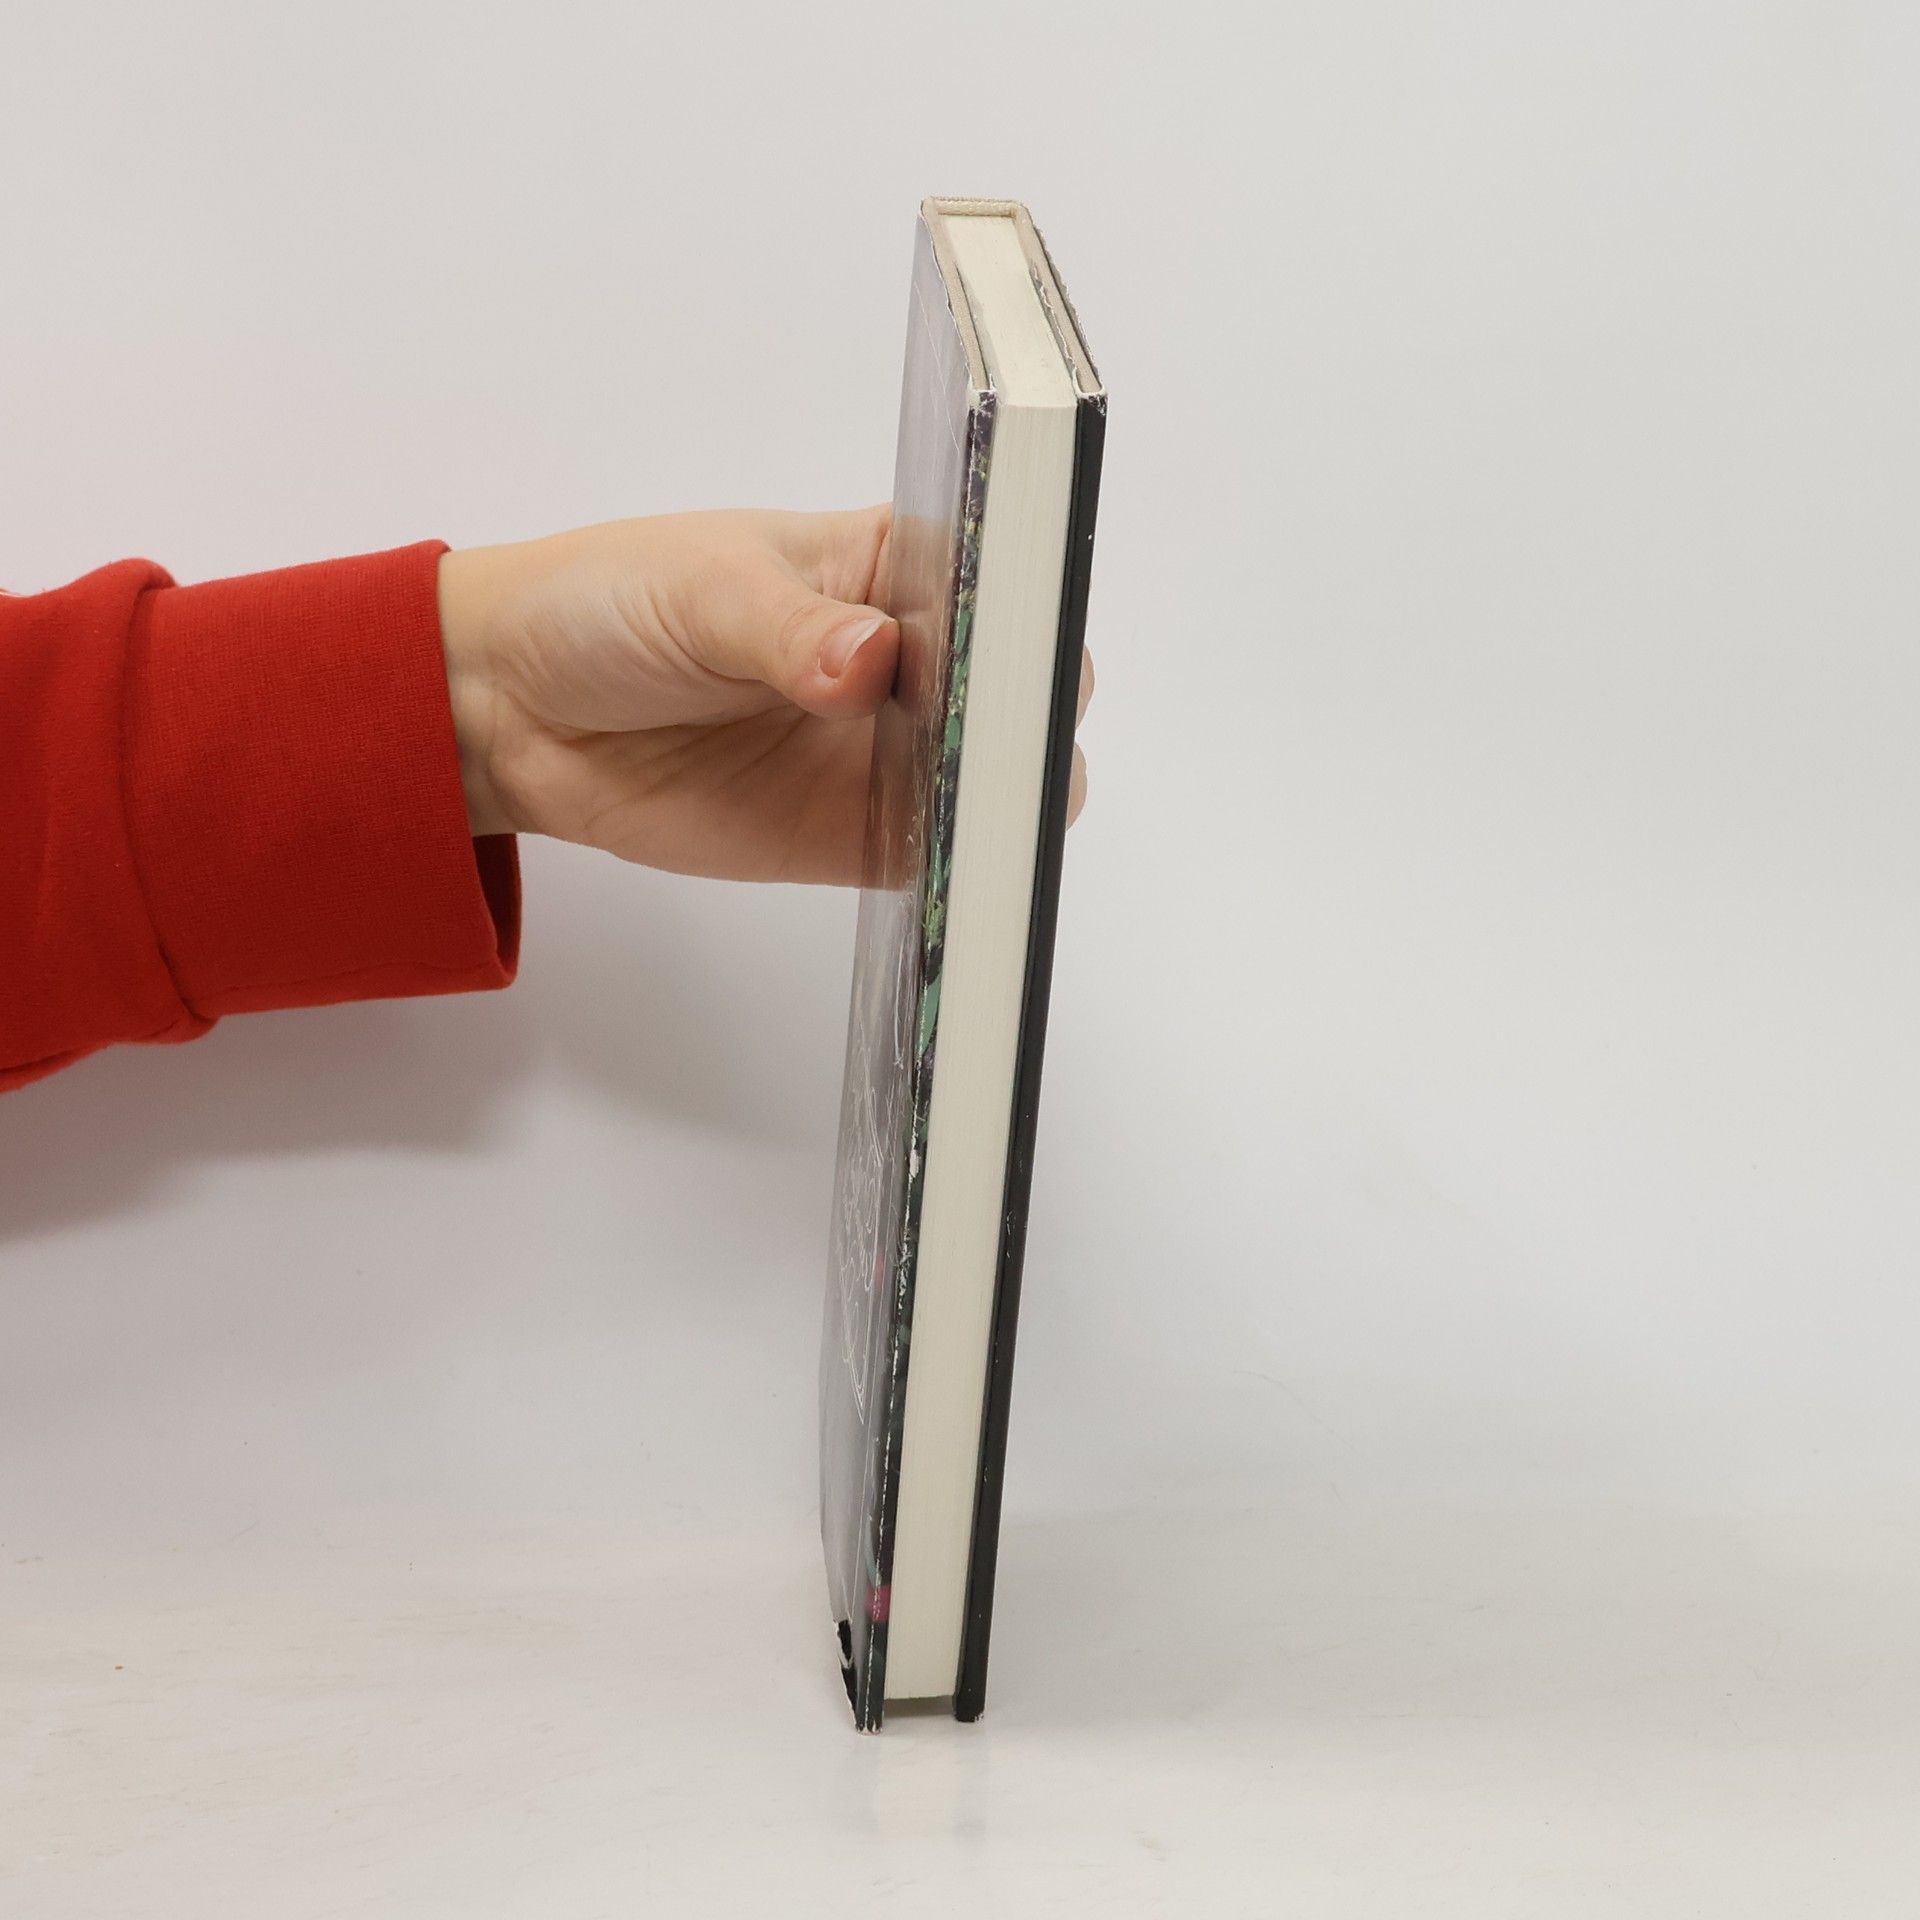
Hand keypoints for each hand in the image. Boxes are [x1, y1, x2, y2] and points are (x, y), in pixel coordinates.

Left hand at [437, 507, 1089, 884]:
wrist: (515, 708)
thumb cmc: (610, 606)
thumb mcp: (700, 592)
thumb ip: (790, 627)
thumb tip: (872, 659)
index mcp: (894, 565)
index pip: (1007, 582)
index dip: (1028, 613)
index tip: (1016, 646)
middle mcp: (914, 659)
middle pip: (1027, 689)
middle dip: (1030, 715)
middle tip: (985, 737)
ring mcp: (892, 754)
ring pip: (1002, 785)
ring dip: (1007, 801)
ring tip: (972, 807)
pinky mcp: (859, 837)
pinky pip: (939, 858)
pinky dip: (962, 870)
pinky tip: (956, 867)